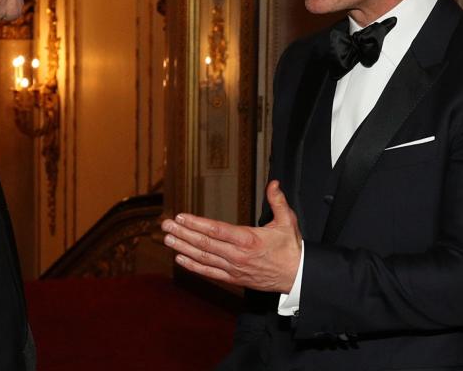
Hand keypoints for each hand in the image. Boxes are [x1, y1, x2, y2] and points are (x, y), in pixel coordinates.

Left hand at [160, 180, 302, 292]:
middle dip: (183, 234)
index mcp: (248, 239)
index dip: (196, 224)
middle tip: (165, 226)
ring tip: (167, 239)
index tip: (181, 217)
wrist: (297, 277)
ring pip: (203, 257)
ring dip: (183, 248)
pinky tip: (180, 259)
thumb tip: (273, 183)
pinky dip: (193, 266)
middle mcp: (237, 255)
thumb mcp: (287, 222)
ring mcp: (234, 268)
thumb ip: (278, 201)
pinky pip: (209, 272)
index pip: (216, 230)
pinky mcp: (233, 278)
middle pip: (204, 243)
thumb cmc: (291, 249)